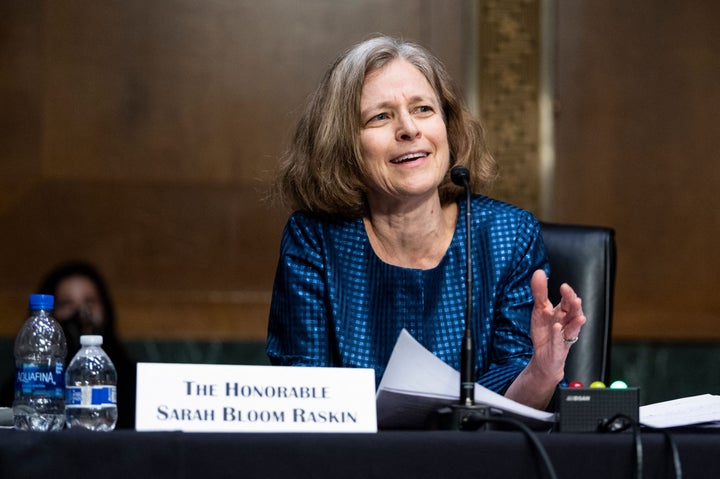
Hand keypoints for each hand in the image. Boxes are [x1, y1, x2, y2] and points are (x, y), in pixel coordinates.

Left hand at [529, 269, 586, 383]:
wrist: (543, 358)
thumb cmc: (545, 332)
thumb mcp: (539, 310)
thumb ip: (540, 292)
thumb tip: (539, 271)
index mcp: (563, 313)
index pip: (568, 301)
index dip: (567, 294)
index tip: (563, 286)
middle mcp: (566, 323)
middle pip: (574, 312)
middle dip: (574, 304)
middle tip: (573, 296)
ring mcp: (564, 337)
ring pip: (573, 327)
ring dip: (575, 319)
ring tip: (576, 309)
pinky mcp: (558, 349)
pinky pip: (559, 341)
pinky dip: (557, 334)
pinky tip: (556, 327)